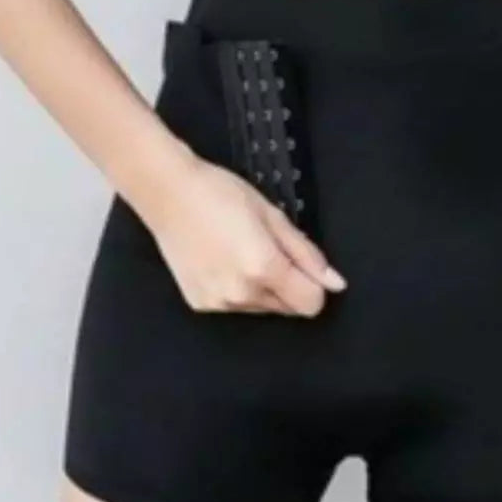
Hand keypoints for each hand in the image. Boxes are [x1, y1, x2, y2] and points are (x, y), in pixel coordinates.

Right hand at [141, 151, 345, 315]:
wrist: (167, 193)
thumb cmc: (220, 194)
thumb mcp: (272, 215)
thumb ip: (307, 254)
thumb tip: (335, 283)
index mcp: (264, 269)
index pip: (312, 303)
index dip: (315, 285)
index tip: (303, 265)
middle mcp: (242, 294)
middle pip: (288, 308)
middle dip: (288, 285)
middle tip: (267, 250)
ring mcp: (219, 303)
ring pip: (262, 308)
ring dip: (263, 289)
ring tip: (240, 252)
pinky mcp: (201, 304)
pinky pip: (236, 306)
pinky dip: (238, 290)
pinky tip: (221, 261)